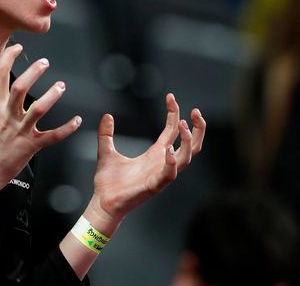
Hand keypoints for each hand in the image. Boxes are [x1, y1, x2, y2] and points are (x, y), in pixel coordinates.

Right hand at [0, 44, 80, 189]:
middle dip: (33, 72)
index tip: (16, 48)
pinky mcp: (31, 146)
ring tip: (61, 86)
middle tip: (44, 62)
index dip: (8, 58)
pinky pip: (52, 136)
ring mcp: (20, 131)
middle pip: (20, 87)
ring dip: (51, 96)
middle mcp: (8, 117)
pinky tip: (77, 121)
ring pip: (38, 109)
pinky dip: (67, 128)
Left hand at [91, 93, 205, 223]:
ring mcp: (160, 174)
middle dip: (197, 128)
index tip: (170, 97)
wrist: (102, 202)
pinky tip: (168, 149)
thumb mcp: (106, 151)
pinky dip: (171, 162)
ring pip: (186, 158)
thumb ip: (107, 134)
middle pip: (191, 144)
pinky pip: (170, 174)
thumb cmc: (108, 182)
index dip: (174, 113)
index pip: (172, 130)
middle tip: (196, 112)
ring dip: (188, 142)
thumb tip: (107, 115)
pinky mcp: (154, 186)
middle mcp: (162, 162)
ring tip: (183, 125)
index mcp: (155, 153)